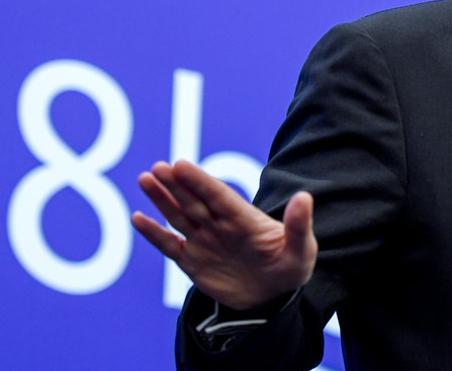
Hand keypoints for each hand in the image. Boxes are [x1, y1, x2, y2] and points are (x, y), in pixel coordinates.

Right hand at [131, 160, 317, 310]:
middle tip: (157, 167)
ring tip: (146, 179)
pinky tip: (138, 218)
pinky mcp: (193, 262)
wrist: (274, 294)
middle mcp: (220, 225)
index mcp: (244, 218)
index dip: (200, 181)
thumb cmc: (291, 266)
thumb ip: (298, 225)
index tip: (181, 165)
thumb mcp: (301, 249)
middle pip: (195, 201)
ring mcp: (205, 241)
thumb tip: (305, 197)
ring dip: (162, 199)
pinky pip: (170, 246)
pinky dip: (154, 234)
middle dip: (176, 185)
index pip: (219, 195)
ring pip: (179, 216)